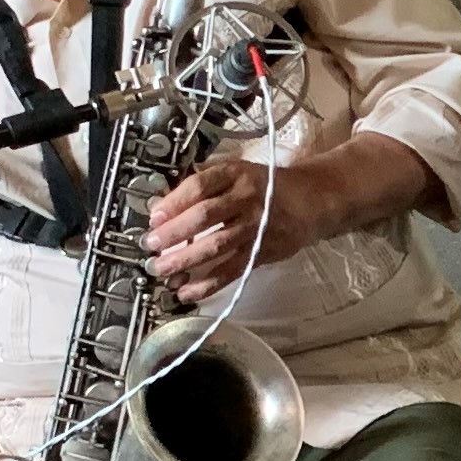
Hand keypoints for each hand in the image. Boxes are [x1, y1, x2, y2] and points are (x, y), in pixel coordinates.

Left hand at [145, 154, 327, 296]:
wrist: (309, 202)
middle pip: (205, 216)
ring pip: (216, 245)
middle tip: (151, 244)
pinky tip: (186, 291)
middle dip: (174, 232)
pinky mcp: (260, 253)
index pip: (200, 185)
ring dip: (185, 260)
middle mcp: (246, 200)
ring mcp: (254, 228)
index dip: (174, 201)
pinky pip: (231, 271)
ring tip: (161, 269)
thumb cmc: (266, 186)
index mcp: (236, 175)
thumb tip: (164, 200)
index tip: (154, 216)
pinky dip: (207, 284)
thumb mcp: (237, 170)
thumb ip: (205, 181)